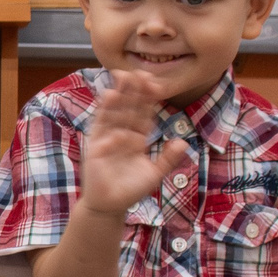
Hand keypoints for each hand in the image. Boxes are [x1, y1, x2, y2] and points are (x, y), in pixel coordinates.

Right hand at [81, 69, 191, 216]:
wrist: (110, 206)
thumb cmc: (131, 190)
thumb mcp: (155, 173)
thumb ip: (168, 158)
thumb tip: (183, 142)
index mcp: (136, 137)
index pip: (144, 114)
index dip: (149, 99)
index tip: (156, 82)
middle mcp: (121, 133)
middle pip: (128, 107)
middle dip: (134, 90)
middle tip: (140, 70)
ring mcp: (106, 137)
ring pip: (113, 110)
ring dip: (118, 93)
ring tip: (122, 76)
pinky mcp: (94, 144)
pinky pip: (101, 125)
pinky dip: (105, 112)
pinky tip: (109, 97)